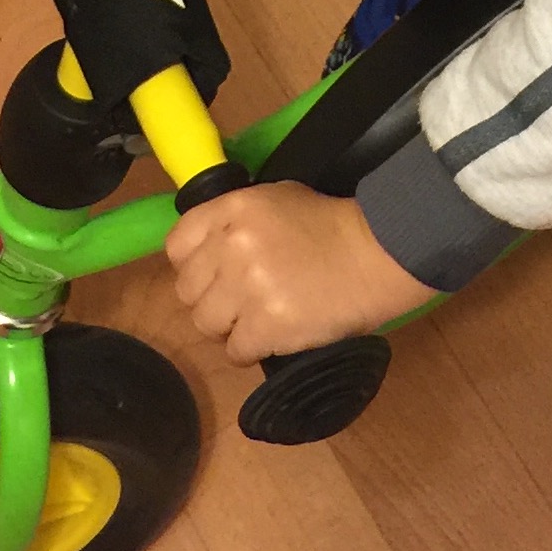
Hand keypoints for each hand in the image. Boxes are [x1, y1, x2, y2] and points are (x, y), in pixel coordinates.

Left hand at [164, 181, 435, 364]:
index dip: (192, 264)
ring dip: (229, 327)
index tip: (211, 273)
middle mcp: (232, 246)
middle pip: (188, 290)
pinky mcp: (266, 325)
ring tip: (257, 320)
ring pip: (206, 324)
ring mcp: (247, 288)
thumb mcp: (277, 199)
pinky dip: (251, 349)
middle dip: (211, 298)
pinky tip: (274, 335)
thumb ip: (236, 219)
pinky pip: (235, 351)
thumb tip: (208, 247)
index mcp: (232, 210)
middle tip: (239, 300)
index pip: (177, 245)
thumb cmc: (329, 224)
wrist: (374, 255)